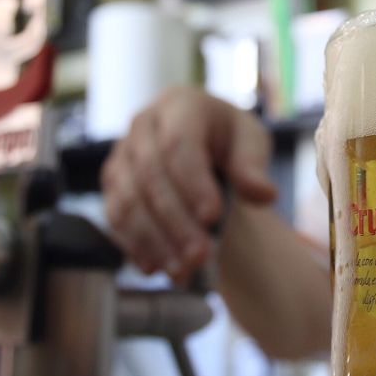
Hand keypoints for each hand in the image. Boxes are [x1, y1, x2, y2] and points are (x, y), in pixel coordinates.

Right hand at [101, 87, 276, 281]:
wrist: (201, 143)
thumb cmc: (228, 140)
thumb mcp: (251, 142)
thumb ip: (253, 166)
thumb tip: (264, 194)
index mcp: (180, 104)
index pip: (178, 143)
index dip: (192, 182)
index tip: (212, 217)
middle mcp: (143, 124)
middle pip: (150, 174)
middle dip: (174, 221)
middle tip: (199, 256)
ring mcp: (122, 153)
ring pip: (128, 199)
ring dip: (153, 240)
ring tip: (181, 271)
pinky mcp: (112, 182)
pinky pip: (115, 216)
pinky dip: (135, 245)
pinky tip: (155, 268)